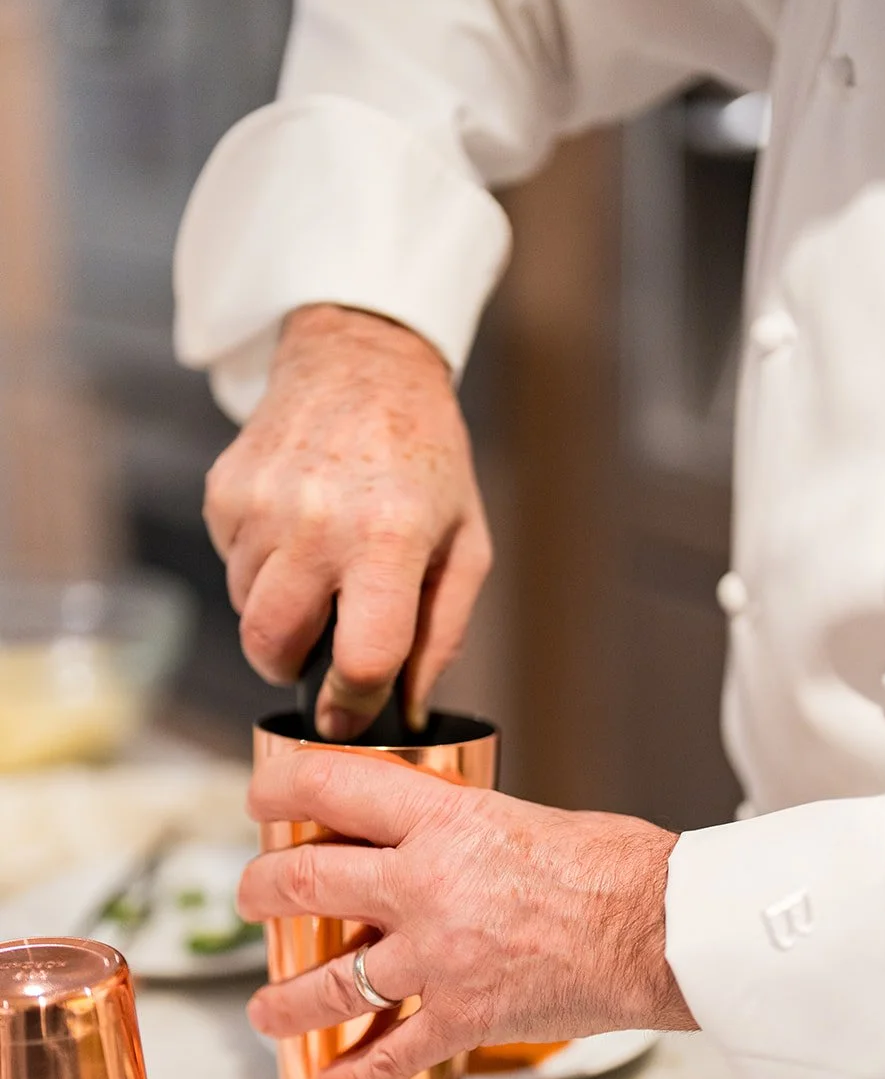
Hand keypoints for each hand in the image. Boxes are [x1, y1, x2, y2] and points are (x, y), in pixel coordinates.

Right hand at [204, 305, 491, 737]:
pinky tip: (296, 531)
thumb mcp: (467, 544)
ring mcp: (261, 506)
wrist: (363, 362)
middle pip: (274, 648)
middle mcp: (316, 523)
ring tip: (321, 568)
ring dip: (279, 614)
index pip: (359, 659)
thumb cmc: (426, 458)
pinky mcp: (224, 493)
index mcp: (387, 539)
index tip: (347, 716)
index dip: (350, 706)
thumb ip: (441, 634)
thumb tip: (407, 709)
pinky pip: (230, 568)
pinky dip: (259, 571)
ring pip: (246, 612)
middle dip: (295, 667)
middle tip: (324, 647)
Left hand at [238, 749, 696, 1078]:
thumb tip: (429, 841)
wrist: (664, 928)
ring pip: (329, 983)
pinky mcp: (463, 1017)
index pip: (334, 788)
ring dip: (284, 999)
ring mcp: (438, 957)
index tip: (261, 799)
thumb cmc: (616, 866)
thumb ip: (460, 831)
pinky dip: (353, 1075)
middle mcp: (425, 886)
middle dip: (261, 891)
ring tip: (265, 1009)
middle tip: (253, 897)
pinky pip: (389, 1055)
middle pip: (306, 882)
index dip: (281, 789)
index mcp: (444, 822)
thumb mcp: (522, 818)